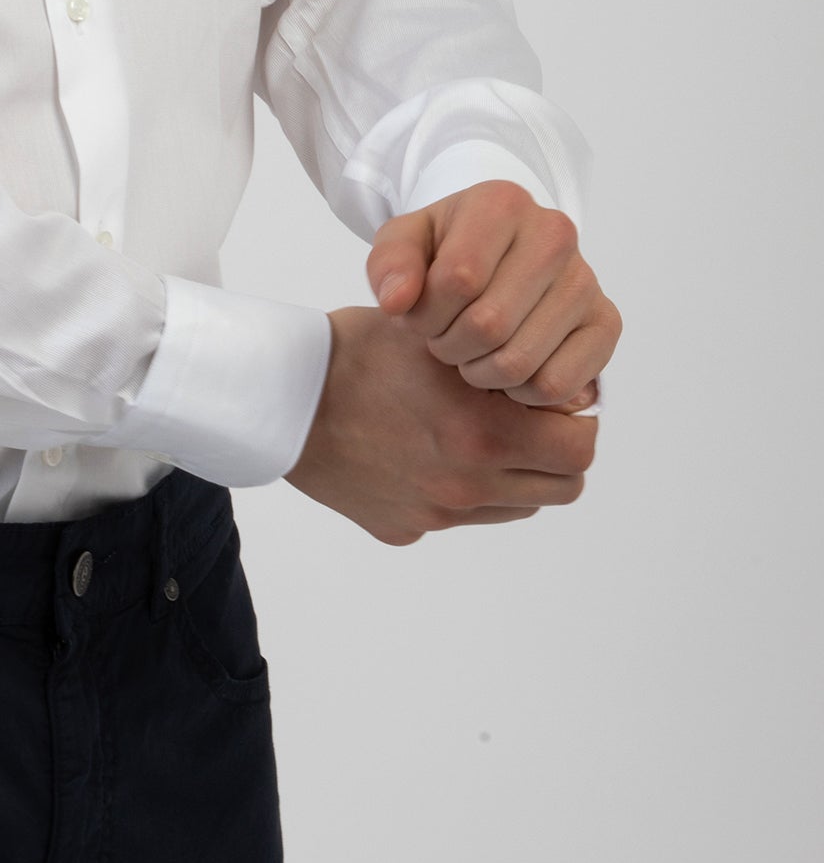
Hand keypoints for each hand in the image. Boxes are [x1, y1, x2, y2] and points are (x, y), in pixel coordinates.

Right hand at [284, 307, 599, 544]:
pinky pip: (461, 515)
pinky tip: (422, 447)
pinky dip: (461, 488)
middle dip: (555, 451)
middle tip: (526, 416)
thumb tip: (556, 380)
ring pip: (516, 506)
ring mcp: (437, 514)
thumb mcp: (433, 334)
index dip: (575, 418)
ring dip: (514, 473)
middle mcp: (467, 485)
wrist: (281, 400)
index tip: (552, 395)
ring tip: (475, 430)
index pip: (579, 448)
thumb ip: (500, 354)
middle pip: (561, 487)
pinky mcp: (405, 528)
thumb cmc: (355, 353)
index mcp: (482, 435)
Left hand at [365, 180, 621, 410]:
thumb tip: (397, 302)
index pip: (457, 279)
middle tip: (443, 339)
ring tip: (471, 352)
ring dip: (481, 372)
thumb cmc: (445, 250)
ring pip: (521, 361)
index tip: (418, 314)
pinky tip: (507, 368)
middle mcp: (554, 233)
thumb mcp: (404, 245)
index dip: (425, 314)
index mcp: (501, 203)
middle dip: (450, 347)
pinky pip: (558, 384)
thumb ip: (389, 265)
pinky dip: (522, 393)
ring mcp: (586, 279)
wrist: (498, 257)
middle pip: (489, 324)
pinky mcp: (606, 323)